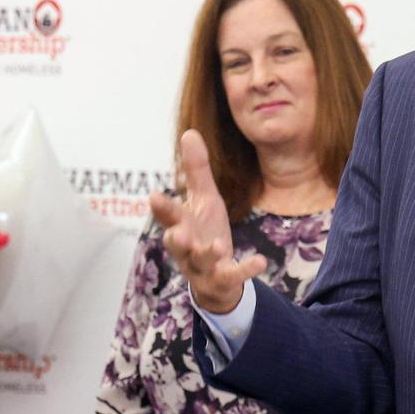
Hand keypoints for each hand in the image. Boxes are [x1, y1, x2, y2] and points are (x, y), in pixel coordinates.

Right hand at [149, 129, 265, 313]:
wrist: (216, 279)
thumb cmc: (205, 233)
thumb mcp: (204, 199)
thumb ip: (195, 170)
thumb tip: (189, 132)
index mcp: (181, 225)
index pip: (168, 216)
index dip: (162, 208)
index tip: (154, 196)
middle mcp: (186, 248)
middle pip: (177, 243)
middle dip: (176, 237)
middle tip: (178, 233)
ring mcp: (202, 267)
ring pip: (200, 262)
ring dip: (207, 254)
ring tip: (217, 245)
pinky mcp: (221, 281)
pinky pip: (231, 276)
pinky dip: (244, 269)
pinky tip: (260, 261)